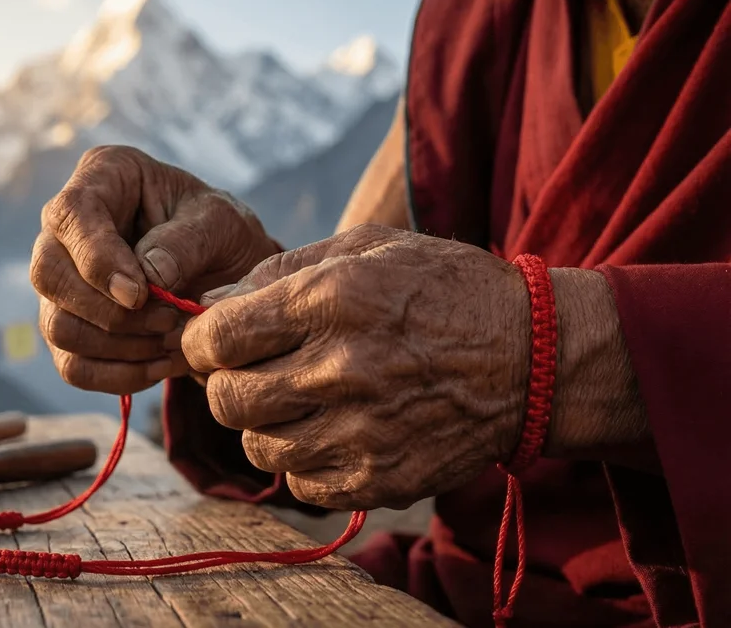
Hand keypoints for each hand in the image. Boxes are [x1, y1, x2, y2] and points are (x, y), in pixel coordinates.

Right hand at [32, 146, 278, 393]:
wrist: (228, 272)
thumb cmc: (219, 232)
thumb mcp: (221, 223)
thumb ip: (186, 241)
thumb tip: (146, 277)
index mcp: (102, 177)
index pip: (72, 214)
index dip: (98, 260)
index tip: (139, 294)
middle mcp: (66, 228)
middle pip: (48, 275)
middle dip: (110, 313)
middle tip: (170, 323)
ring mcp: (62, 280)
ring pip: (57, 327)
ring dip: (119, 348)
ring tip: (174, 343)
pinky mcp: (71, 325)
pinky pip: (72, 365)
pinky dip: (118, 376)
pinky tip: (160, 366)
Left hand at [181, 224, 530, 509]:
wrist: (533, 358)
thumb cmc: (443, 290)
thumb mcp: (368, 248)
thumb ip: (283, 269)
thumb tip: (213, 303)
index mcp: (331, 301)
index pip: (216, 338)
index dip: (200, 341)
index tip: (212, 342)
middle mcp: (340, 369)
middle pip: (227, 399)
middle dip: (225, 383)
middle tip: (249, 372)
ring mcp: (361, 432)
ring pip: (257, 448)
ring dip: (263, 426)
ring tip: (294, 402)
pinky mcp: (380, 479)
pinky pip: (301, 483)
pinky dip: (302, 461)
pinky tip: (329, 431)